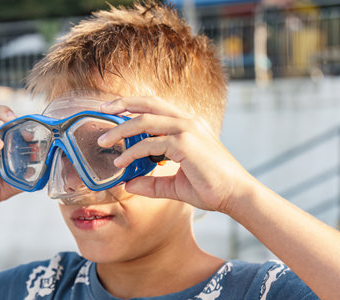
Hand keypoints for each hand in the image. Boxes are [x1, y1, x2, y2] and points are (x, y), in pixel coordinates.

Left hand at [98, 97, 254, 212]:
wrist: (236, 195)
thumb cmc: (210, 187)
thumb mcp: (174, 184)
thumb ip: (151, 182)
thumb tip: (127, 183)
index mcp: (188, 125)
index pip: (156, 107)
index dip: (134, 106)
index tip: (115, 111)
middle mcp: (188, 121)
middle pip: (148, 103)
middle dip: (123, 103)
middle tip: (103, 109)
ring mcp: (187, 129)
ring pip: (145, 120)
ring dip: (121, 129)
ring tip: (103, 141)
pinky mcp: (185, 143)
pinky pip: (149, 144)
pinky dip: (131, 152)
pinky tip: (120, 163)